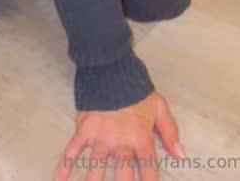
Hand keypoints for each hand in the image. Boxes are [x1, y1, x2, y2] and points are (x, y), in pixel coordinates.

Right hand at [53, 90, 185, 179]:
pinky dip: (64, 166)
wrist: (111, 70)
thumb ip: (170, 131)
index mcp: (140, 137)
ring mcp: (100, 137)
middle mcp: (120, 142)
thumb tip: (180, 154)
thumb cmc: (137, 91)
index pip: (148, 167)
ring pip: (97, 167)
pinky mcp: (84, 130)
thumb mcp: (159, 107)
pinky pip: (72, 151)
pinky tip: (59, 180)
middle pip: (123, 173)